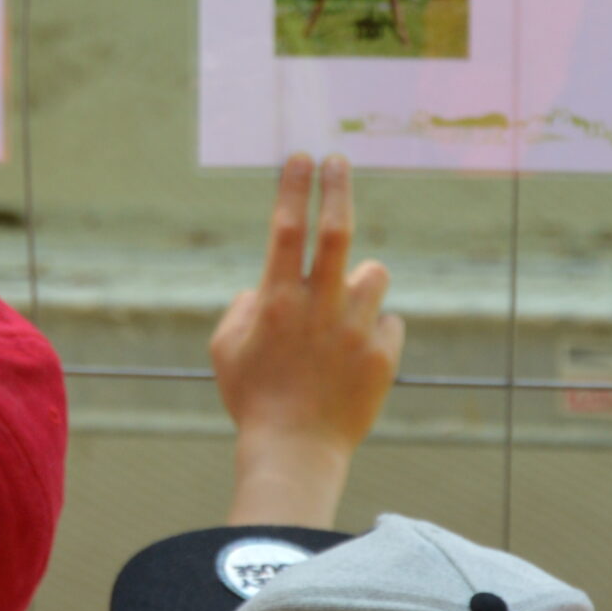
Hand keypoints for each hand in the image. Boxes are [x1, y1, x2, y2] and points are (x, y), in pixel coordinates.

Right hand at [211, 154, 404, 527]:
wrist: (296, 452)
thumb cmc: (253, 401)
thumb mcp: (224, 351)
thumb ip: (243, 307)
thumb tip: (265, 285)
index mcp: (277, 303)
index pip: (287, 229)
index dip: (294, 188)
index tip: (301, 157)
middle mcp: (319, 309)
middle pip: (336, 232)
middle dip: (336, 187)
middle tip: (338, 160)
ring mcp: (355, 331)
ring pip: (373, 276)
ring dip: (359, 284)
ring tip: (342, 316)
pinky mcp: (383, 355)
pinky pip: (387, 321)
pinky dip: (373, 331)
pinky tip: (353, 360)